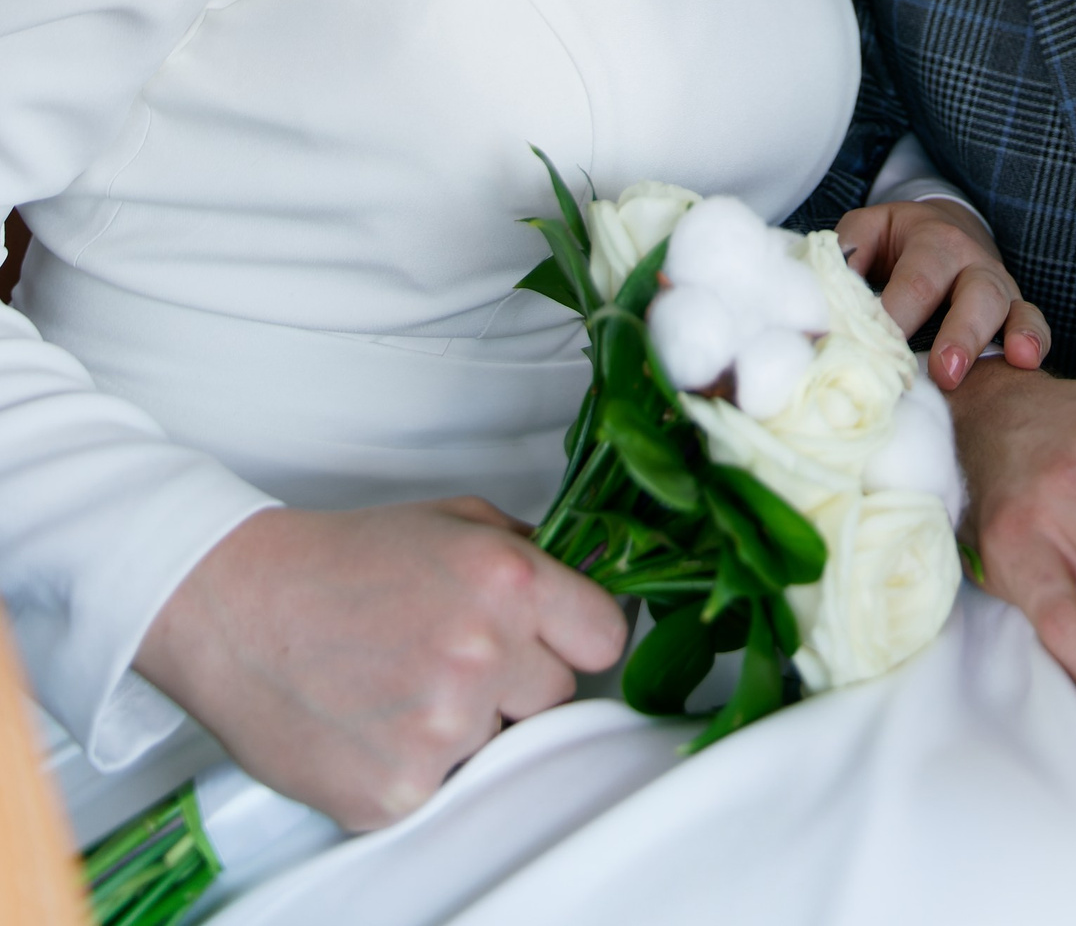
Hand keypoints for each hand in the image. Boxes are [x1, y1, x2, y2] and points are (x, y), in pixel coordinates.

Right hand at [134, 498, 626, 827]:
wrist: (235, 608)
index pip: (605, 637)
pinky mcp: (399, 790)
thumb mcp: (452, 520)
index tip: (557, 638)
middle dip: (517, 678)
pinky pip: (445, 784)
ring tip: (399, 680)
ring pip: (499, 741)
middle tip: (448, 651)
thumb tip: (586, 588)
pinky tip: (373, 719)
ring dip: (465, 721)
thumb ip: (529, 553)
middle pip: (556, 695)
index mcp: (506, 580)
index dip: (579, 636)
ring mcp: (440, 729)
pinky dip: (416, 762)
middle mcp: (481, 655)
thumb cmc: (339, 562)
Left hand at [837, 197, 1050, 390]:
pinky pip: (1033, 320)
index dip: (898, 316)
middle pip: (973, 292)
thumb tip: (827, 298)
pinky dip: (1034, 340)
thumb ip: (845, 255)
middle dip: (959, 334)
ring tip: (979, 373)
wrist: (946, 226)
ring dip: (991, 342)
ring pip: (1006, 307)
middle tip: (943, 372)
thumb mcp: (867, 231)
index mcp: (932, 240)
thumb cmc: (896, 241)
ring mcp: (998, 285)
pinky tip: (1025, 362)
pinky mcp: (1015, 308)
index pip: (916, 281)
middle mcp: (970, 260)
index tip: (879, 350)